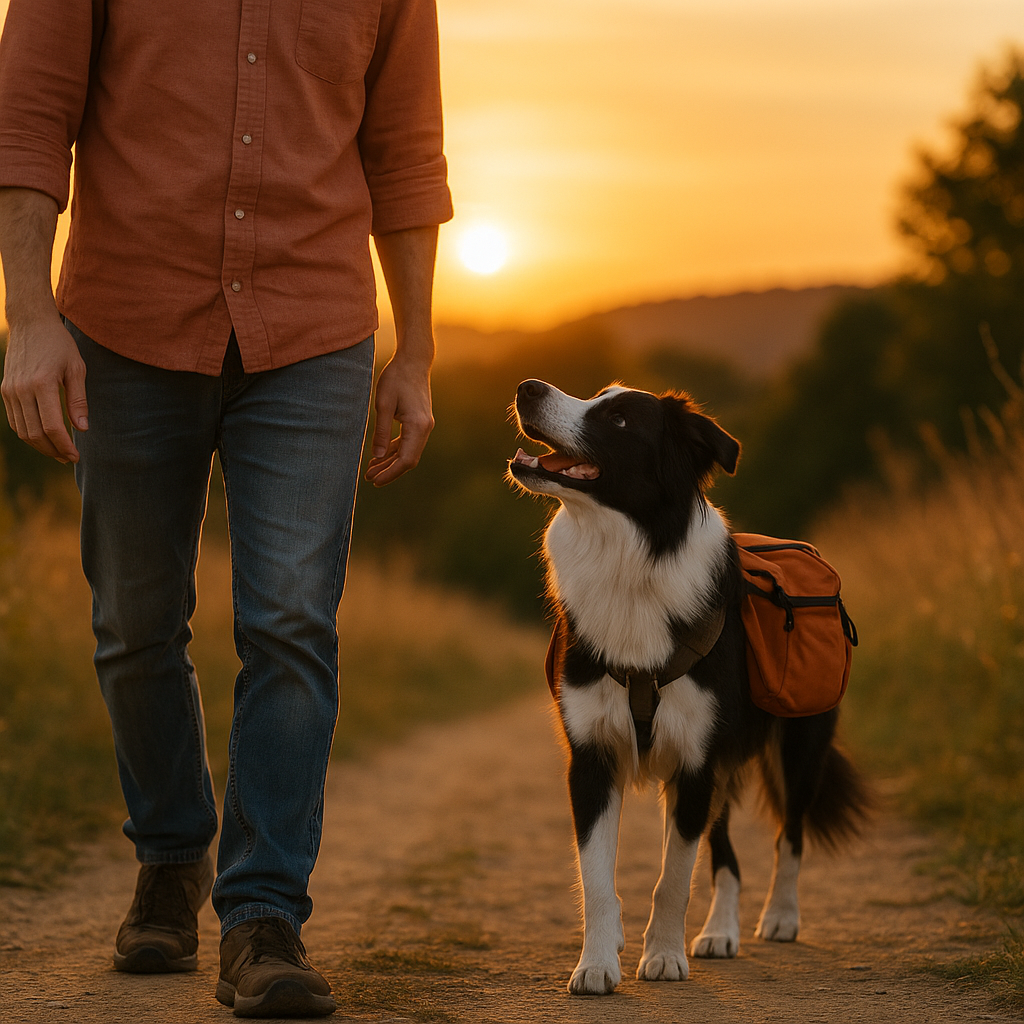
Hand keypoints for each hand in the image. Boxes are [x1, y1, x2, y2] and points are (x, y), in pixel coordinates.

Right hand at [1, 317, 87, 462]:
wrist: (31, 324)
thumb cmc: (59, 345)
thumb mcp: (76, 369)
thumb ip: (78, 400)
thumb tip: (82, 429)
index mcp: (42, 384)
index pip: (52, 426)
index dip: (64, 445)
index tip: (76, 455)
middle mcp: (22, 389)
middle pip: (35, 433)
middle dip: (53, 450)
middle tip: (69, 458)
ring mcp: (10, 390)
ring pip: (22, 430)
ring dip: (40, 446)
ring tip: (58, 452)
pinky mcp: (5, 390)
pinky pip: (14, 420)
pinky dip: (28, 433)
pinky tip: (44, 438)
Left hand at [363, 350, 433, 486]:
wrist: (413, 361)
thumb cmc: (396, 378)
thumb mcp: (383, 404)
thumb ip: (381, 431)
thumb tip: (377, 456)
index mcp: (418, 426)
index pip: (406, 459)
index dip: (390, 473)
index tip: (374, 480)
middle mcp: (425, 428)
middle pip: (409, 460)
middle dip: (390, 471)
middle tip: (369, 478)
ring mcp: (424, 425)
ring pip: (408, 452)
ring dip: (391, 462)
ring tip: (371, 470)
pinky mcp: (419, 422)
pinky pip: (408, 442)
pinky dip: (395, 450)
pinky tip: (381, 455)